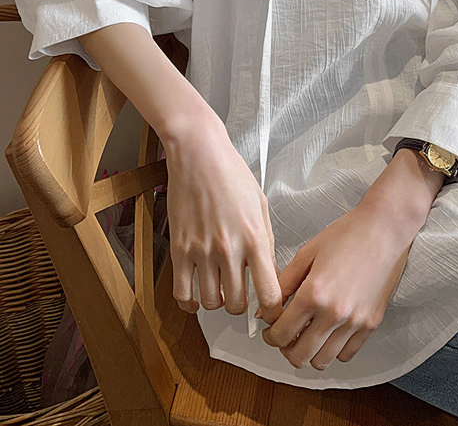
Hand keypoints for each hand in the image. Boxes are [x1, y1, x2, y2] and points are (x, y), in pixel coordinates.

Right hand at [163, 108, 282, 324]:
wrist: (199, 154)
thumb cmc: (232, 174)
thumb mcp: (261, 206)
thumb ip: (267, 243)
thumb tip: (269, 273)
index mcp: (255, 238)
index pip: (268, 294)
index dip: (272, 310)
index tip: (271, 311)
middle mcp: (229, 249)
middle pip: (236, 304)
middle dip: (242, 305)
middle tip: (242, 294)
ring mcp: (201, 251)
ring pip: (210, 302)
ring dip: (217, 301)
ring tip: (220, 288)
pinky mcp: (179, 249)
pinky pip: (182, 293)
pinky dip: (190, 303)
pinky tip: (197, 296)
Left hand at [259, 198, 425, 370]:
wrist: (384, 229)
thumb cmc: (348, 234)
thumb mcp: (306, 253)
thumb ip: (283, 284)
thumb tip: (266, 310)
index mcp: (313, 294)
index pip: (281, 334)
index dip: (269, 335)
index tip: (270, 330)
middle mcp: (334, 313)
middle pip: (299, 356)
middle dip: (285, 349)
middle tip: (285, 336)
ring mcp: (355, 322)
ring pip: (322, 361)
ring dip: (309, 353)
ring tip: (306, 335)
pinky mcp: (371, 324)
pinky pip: (346, 354)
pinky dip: (333, 350)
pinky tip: (329, 333)